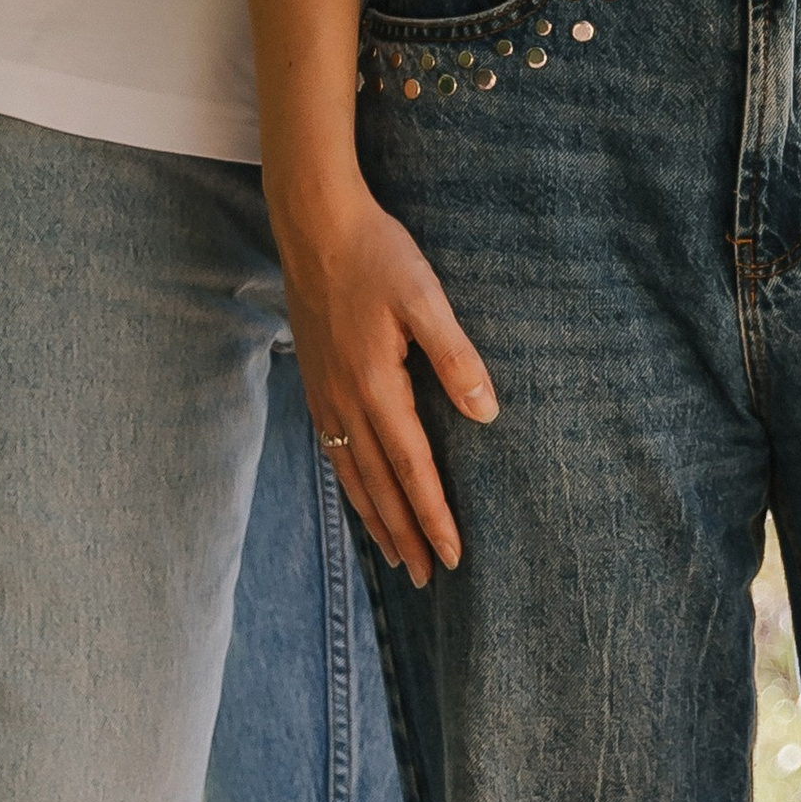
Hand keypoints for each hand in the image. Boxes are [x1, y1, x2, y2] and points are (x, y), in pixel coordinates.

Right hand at [274, 183, 496, 585]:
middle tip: (425, 578)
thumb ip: (454, 354)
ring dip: (374, 518)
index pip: (412, 470)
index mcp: (377, 387)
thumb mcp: (424, 296)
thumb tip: (486, 412)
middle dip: (404, 534)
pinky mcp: (315, 379)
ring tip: (392, 554)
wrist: (314, 223)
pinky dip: (349, 484)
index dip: (434, 517)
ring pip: (351, 475)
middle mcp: (346, 402)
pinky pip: (333, 451)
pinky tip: (357, 490)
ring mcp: (325, 393)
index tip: (453, 558)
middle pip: (379, 486)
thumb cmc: (375, 254)